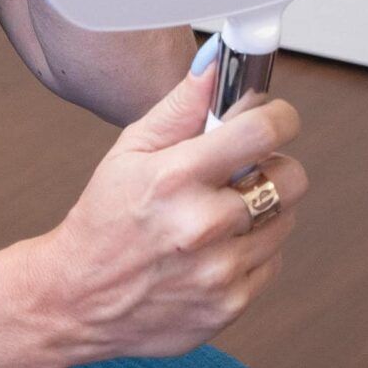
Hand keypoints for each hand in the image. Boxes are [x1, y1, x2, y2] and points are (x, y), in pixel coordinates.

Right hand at [21, 56, 307, 363]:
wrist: (77, 300)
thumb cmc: (103, 218)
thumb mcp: (130, 150)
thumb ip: (182, 106)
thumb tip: (218, 62)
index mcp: (175, 177)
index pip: (262, 131)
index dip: (281, 117)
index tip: (278, 118)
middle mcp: (201, 226)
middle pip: (290, 178)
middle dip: (274, 165)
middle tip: (244, 170)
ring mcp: (218, 271)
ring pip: (286, 219)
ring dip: (263, 209)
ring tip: (222, 211)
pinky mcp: (229, 305)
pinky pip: (274, 261)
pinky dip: (254, 250)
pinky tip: (217, 248)